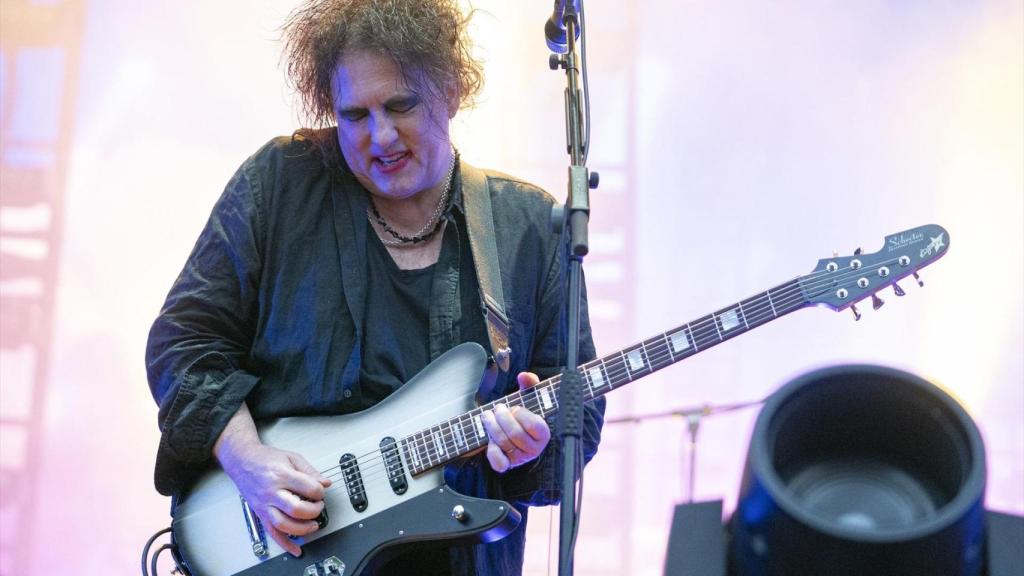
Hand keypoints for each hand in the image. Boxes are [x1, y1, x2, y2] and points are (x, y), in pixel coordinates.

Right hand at [214, 404, 330, 556]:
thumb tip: (325, 483)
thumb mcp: (291, 457)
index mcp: (281, 475)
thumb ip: (310, 470)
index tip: (321, 491)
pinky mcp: (260, 513)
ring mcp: (264, 504)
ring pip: (283, 524)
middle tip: (318, 507)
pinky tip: (296, 548)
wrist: (241, 460)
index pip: (308, 488)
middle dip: (313, 510)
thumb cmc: (265, 458)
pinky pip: (272, 533)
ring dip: (302, 529)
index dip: (320, 491)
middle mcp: (271, 492)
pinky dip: (285, 543)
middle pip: (296, 509)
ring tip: (313, 525)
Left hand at [482, 372, 550, 472]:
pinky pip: (499, 463)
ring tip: (487, 415)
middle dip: (502, 418)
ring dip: (492, 426)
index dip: (522, 415)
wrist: (518, 430)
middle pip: (515, 433)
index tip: (515, 407)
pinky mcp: (508, 464)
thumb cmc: (524, 413)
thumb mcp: (530, 397)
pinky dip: (492, 452)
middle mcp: (534, 448)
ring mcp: (521, 457)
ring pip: (504, 443)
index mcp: (544, 433)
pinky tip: (489, 439)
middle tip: (497, 408)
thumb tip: (524, 376)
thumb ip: (530, 384)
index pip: (535, 425)